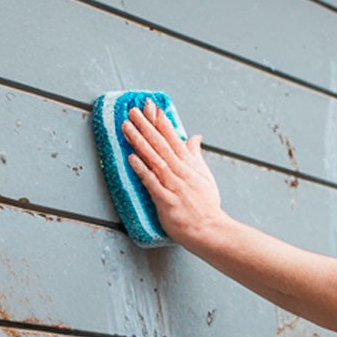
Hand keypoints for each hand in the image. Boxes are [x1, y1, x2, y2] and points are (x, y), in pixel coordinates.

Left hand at [122, 101, 226, 247]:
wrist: (210, 229)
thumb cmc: (206, 205)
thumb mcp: (204, 175)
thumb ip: (195, 155)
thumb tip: (195, 137)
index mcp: (189, 164)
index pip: (173, 138)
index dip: (161, 121)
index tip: (151, 106)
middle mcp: (180, 171)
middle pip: (160, 144)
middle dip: (146, 125)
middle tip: (132, 110)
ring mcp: (172, 184)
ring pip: (154, 158)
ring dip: (139, 141)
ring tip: (127, 127)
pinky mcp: (165, 200)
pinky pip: (151, 182)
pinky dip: (142, 169)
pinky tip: (131, 157)